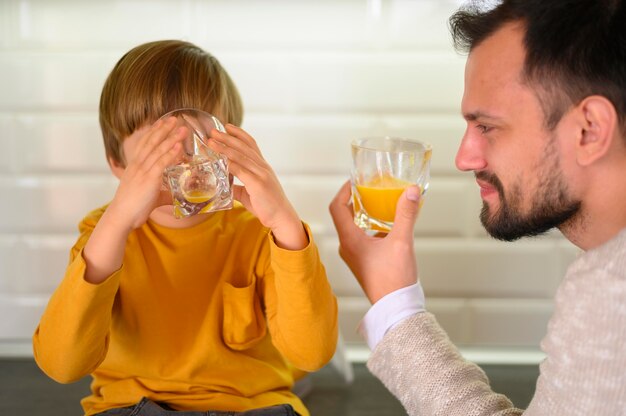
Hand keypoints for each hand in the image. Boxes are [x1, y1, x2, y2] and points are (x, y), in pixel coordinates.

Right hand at [107, 117, 185, 230]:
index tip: (161, 122)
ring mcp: (142, 171)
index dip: (153, 132)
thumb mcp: (149, 196)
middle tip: (174, 118)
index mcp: (134, 167)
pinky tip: (179, 146)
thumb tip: (175, 195)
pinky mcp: (149, 179)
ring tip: (182, 128)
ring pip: (158, 150)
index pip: (144, 144)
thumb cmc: (133, 208)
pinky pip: (161, 163)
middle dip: (164, 129)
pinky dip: (170, 153)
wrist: (122, 216)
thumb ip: (163, 193)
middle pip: (152, 142)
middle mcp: (137, 165)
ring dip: (171, 137)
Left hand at [208, 124, 306, 249]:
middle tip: (213, 131)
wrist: (282, 217)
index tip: (227, 126)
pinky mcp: (259, 184)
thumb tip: (224, 185)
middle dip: (227, 137)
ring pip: (241, 156)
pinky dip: (230, 164)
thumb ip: (237, 187)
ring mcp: (262, 174)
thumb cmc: (267, 206)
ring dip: (225, 147)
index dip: (239, 134)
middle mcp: (263, 167)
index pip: (251, 144)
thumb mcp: (250, 193)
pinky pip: (242, 171)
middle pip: (243, 146)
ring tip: (212, 141)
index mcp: (262, 166)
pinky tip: (220, 159)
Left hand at [329, 181, 420, 303]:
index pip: (337, 208)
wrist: (396, 307)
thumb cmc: (394, 279)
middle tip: (369, 188)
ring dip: (364, 214)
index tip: (356, 181)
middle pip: (344, 216)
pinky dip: (371, 227)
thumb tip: (411, 191)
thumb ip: (406, 214)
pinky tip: (389, 225)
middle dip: (356, 200)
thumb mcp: (402, 242)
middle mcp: (348, 247)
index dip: (344, 191)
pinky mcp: (363, 262)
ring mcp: (354, 255)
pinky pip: (362, 238)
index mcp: (350, 240)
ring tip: (380, 203)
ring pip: (353, 228)